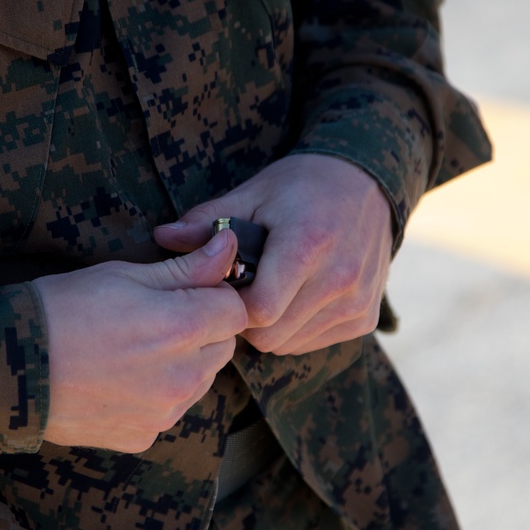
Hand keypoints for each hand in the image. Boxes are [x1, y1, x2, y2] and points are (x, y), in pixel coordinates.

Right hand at [32, 229, 247, 452]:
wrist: (8, 366)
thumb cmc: (63, 309)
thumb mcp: (125, 274)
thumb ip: (188, 267)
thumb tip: (230, 244)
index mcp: (180, 328)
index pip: (236, 309)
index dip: (214, 295)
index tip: (187, 291)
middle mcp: (181, 377)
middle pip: (222, 347)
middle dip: (202, 329)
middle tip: (154, 318)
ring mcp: (163, 413)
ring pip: (200, 380)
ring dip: (183, 363)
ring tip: (133, 349)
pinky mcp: (143, 436)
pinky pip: (170, 409)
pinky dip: (157, 394)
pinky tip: (120, 379)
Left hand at [153, 154, 392, 354]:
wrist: (368, 184)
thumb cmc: (301, 187)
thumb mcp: (252, 194)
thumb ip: (207, 221)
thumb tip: (162, 237)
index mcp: (308, 244)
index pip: (258, 309)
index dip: (232, 302)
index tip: (228, 281)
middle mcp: (339, 278)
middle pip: (271, 334)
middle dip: (248, 317)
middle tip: (246, 285)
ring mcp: (356, 302)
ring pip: (289, 344)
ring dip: (271, 325)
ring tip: (272, 287)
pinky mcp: (365, 318)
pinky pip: (312, 342)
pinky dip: (296, 328)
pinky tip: (296, 296)